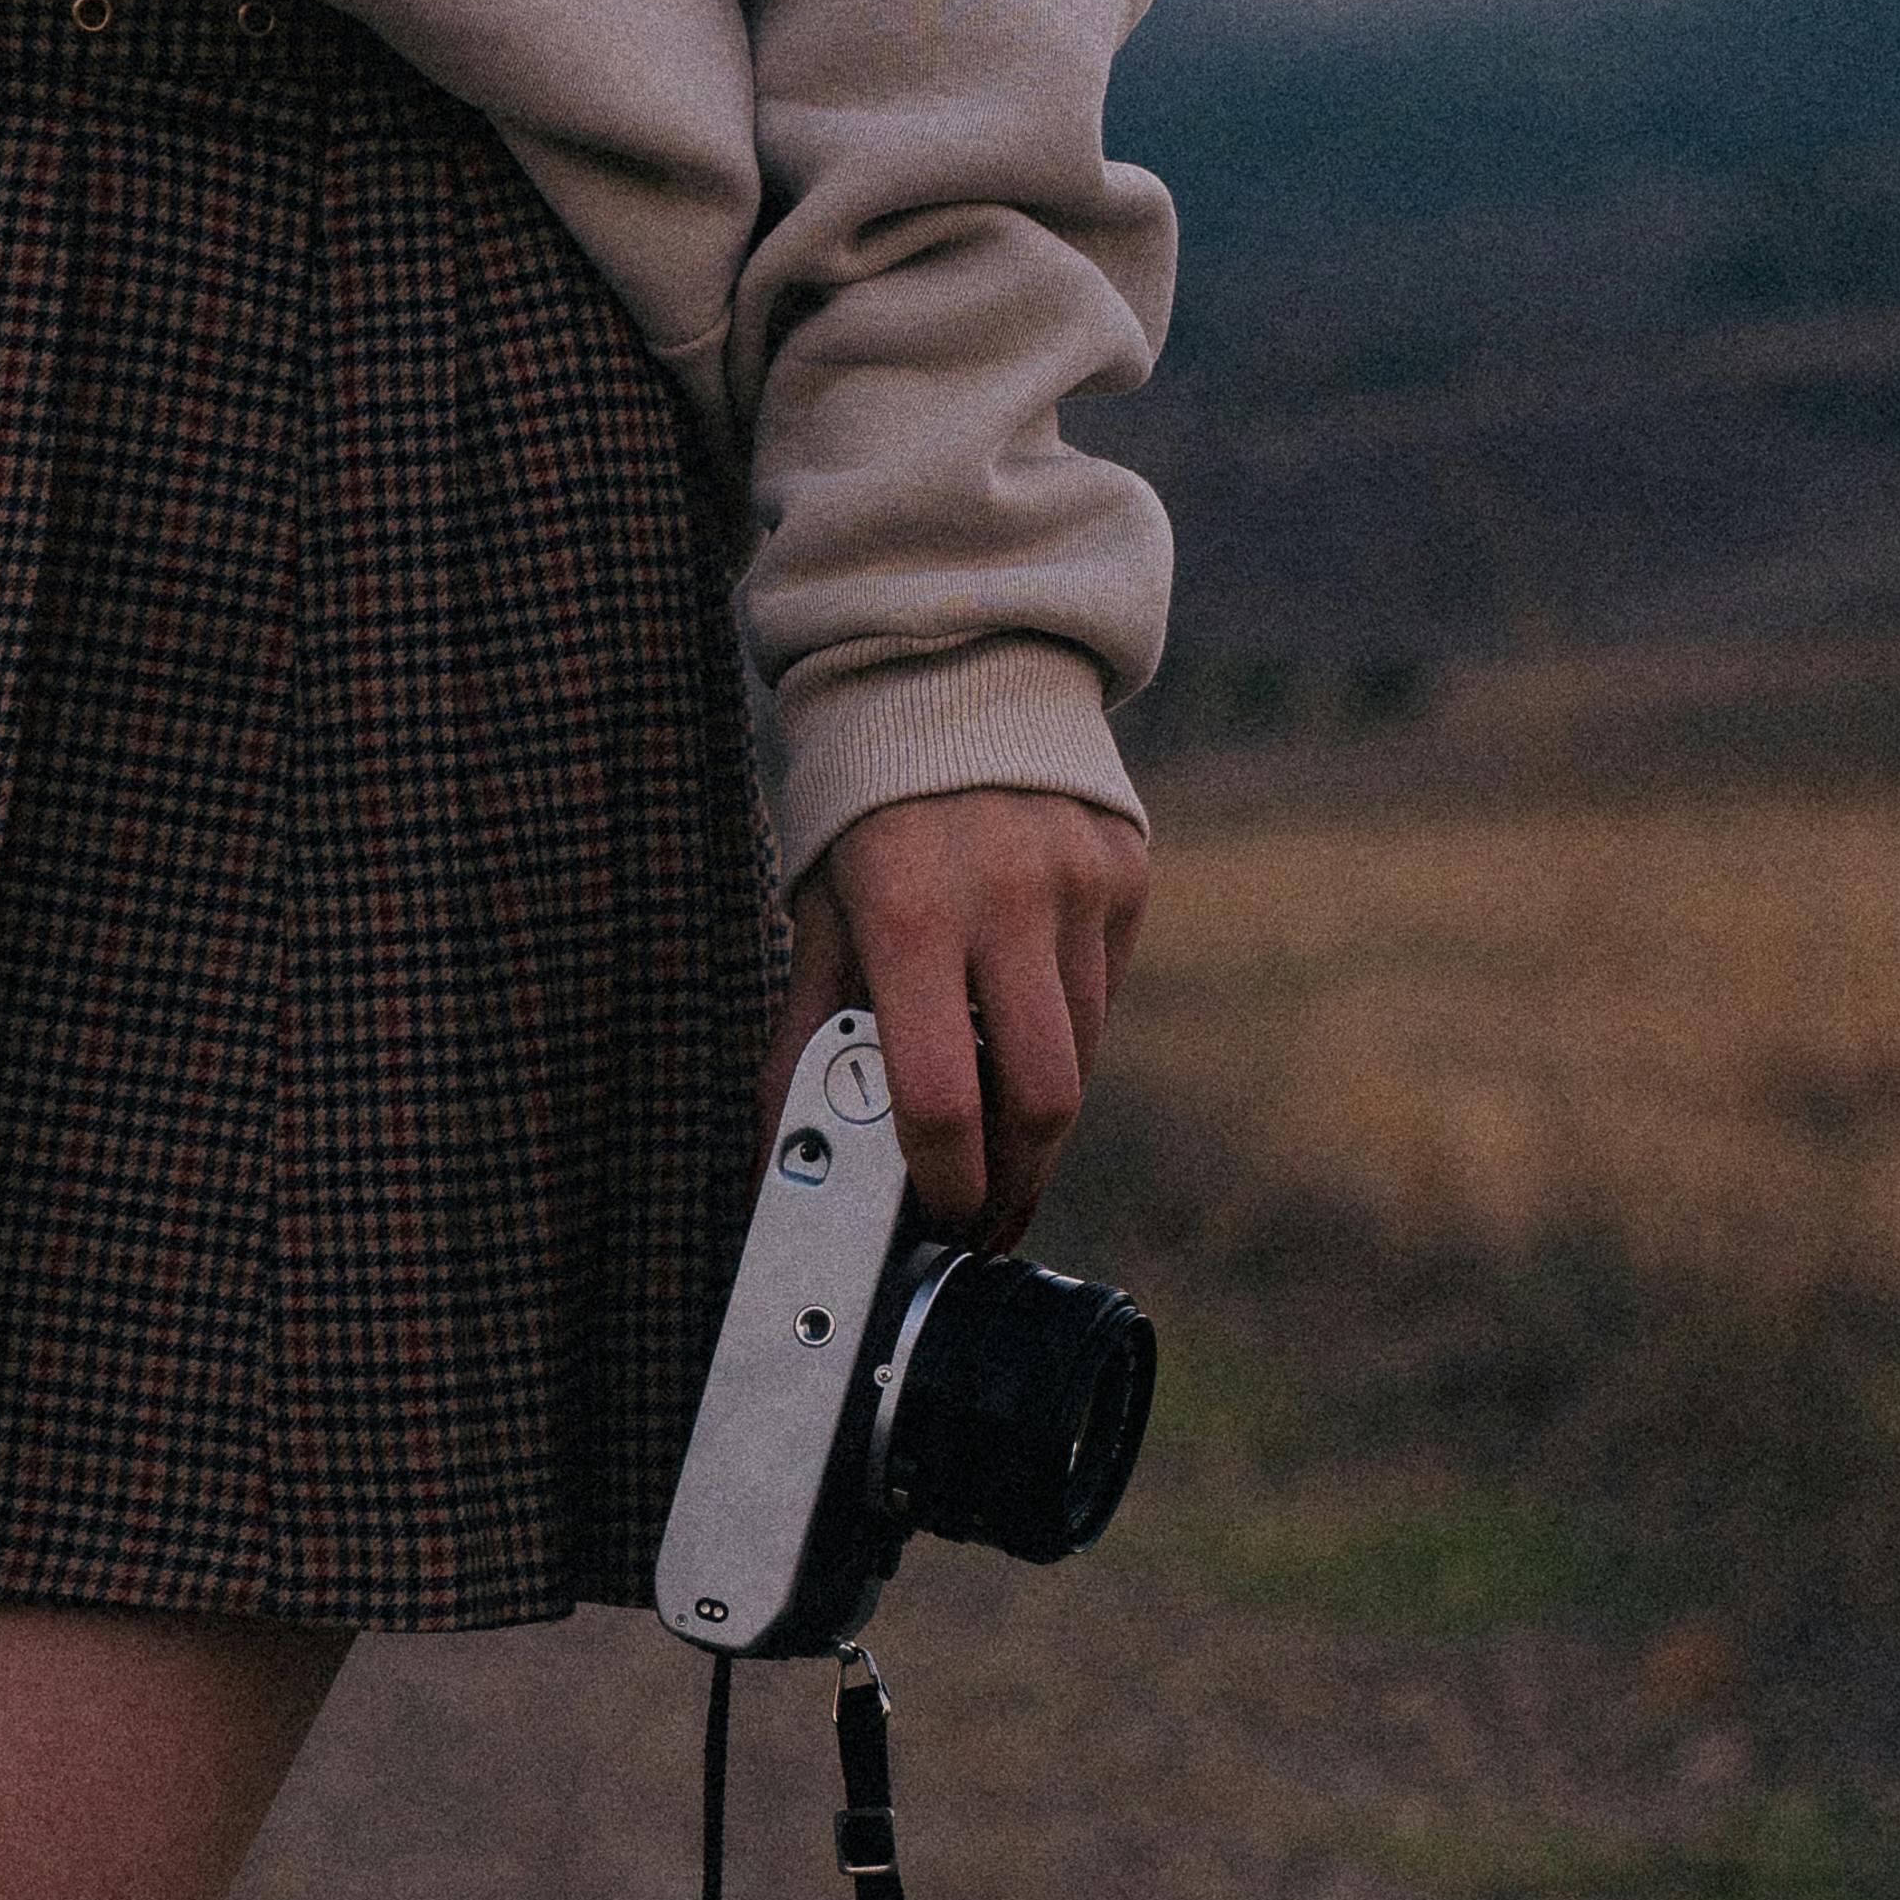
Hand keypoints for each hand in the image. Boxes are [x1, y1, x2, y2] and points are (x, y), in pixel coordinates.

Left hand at [761, 788, 1148, 1257]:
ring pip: (1084, 1053)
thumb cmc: (867, 817)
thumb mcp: (820, 920)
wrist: (952, 678)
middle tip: (989, 1217)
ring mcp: (1080, 883)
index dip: (947, 1181)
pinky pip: (1103, 992)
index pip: (939, 1095)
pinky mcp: (1126, 873)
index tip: (943, 1220)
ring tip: (1000, 1139)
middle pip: (1044, 1099)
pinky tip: (1025, 1028)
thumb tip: (773, 1171)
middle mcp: (1008, 897)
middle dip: (1018, 1180)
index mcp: (910, 915)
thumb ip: (805, 1045)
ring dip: (1043, 1117)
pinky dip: (1067, 1033)